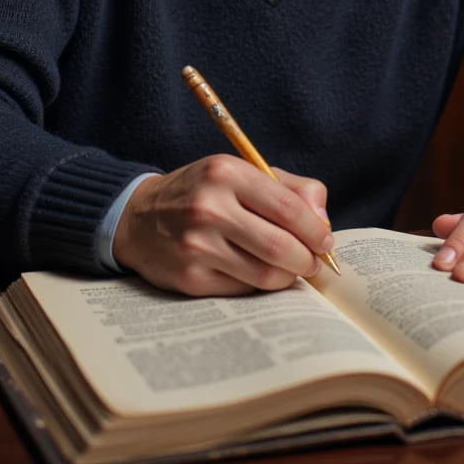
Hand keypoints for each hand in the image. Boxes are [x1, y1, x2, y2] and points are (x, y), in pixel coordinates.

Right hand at [112, 155, 333, 296]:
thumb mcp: (239, 172)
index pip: (288, 207)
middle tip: (313, 262)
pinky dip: (260, 287)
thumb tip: (323, 221)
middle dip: (307, 259)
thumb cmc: (201, 192)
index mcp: (226, 173)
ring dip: (288, 277)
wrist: (138, 217)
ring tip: (290, 270)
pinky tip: (260, 275)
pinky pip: (243, 290)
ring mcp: (198, 246)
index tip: (325, 241)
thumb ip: (289, 188)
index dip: (315, 230)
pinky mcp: (190, 278)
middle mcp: (210, 208)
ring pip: (265, 274)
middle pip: (280, 246)